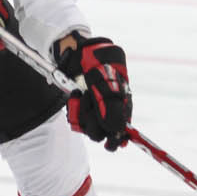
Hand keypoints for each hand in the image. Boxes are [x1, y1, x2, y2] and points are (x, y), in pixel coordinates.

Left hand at [56, 34, 131, 148]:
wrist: (79, 51)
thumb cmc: (98, 63)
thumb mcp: (106, 83)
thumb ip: (110, 107)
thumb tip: (115, 130)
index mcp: (122, 105)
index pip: (122, 131)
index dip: (116, 140)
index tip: (110, 145)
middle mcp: (109, 110)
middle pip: (101, 134)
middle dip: (92, 121)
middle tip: (90, 100)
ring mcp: (94, 109)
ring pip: (86, 128)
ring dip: (81, 112)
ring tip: (82, 94)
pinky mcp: (80, 107)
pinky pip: (75, 119)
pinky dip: (73, 108)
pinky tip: (76, 94)